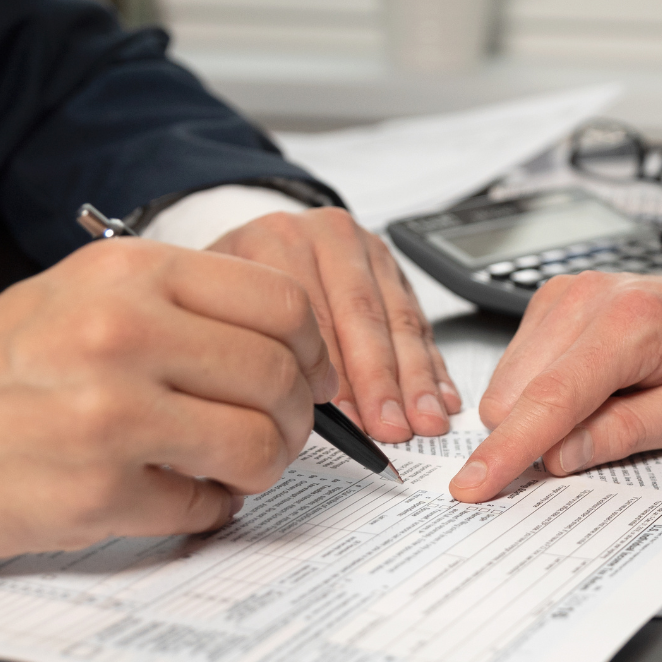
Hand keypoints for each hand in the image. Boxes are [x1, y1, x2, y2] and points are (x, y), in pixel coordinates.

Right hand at [0, 238, 338, 561]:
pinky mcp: (99, 490)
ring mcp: (111, 413)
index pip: (283, 304)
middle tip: (276, 431)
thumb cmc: (7, 368)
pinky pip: (207, 505)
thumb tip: (295, 343)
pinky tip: (176, 491)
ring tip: (231, 466)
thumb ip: (190, 304)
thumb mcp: (91, 294)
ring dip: (261, 466)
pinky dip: (208, 507)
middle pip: (280, 377)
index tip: (308, 373)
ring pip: (259, 444)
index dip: (312, 349)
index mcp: (131, 273)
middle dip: (296, 417)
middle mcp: (123, 334)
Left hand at [208, 207, 458, 440]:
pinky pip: (419, 322)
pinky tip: (440, 396)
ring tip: (423, 419)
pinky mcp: (396, 271)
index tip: (348, 419)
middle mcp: (327, 237)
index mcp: (276, 240)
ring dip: (415, 378)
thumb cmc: (233, 290)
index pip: (313, 315)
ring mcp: (368, 251)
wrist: (255, 247)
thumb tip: (285, 415)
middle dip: (382, 380)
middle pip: (363, 315)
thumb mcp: (221, 309)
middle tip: (390, 424)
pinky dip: (431, 364)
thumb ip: (247, 349)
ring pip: (400, 320)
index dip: (334, 373)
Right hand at [449, 263, 661, 501]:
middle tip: (596, 442)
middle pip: (516, 393)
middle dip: (534, 437)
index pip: (552, 397)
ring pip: (508, 383)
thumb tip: (558, 456)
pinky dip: (541, 393)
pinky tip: (591, 389)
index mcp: (632, 322)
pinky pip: (517, 367)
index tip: (472, 486)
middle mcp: (587, 298)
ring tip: (607, 405)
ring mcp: (564, 295)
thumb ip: (627, 433)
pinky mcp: (551, 302)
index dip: (509, 448)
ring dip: (540, 415)